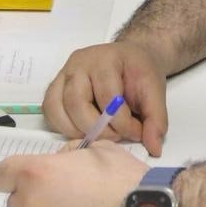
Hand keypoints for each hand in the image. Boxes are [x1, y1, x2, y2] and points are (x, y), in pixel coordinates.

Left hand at [0, 141, 146, 206]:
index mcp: (36, 173)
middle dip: (32, 197)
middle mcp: (31, 203)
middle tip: (60, 193)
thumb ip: (71, 153)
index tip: (28, 176)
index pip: (1, 175)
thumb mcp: (98, 149)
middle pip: (15, 202)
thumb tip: (63, 160)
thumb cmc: (121, 178)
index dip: (13, 175)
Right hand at [43, 40, 168, 155]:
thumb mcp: (155, 92)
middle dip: (98, 129)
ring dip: (78, 131)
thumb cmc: (139, 73)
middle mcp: (79, 63)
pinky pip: (50, 111)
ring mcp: (63, 74)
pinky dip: (63, 127)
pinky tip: (83, 131)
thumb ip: (156, 119)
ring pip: (58, 108)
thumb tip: (153, 148)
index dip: (123, 123)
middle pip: (76, 103)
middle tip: (116, 136)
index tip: (137, 132)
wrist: (129, 58)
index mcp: (106, 58)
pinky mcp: (55, 87)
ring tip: (100, 135)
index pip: (108, 97)